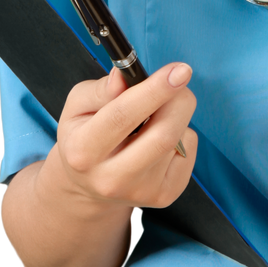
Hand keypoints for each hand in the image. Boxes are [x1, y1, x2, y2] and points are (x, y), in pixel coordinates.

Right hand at [54, 63, 197, 211]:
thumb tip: (123, 77)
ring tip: (155, 115)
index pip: (123, 117)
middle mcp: (111, 178)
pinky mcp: (165, 195)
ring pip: (179, 140)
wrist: (89, 186)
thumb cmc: (84, 136)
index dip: (154, 91)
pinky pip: (189, 151)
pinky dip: (182, 134)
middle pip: (162, 134)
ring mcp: (141, 191)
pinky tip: (159, 138)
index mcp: (83, 151)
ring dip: (176, 114)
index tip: (179, 70)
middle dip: (179, 99)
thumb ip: (100, 90)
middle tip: (178, 79)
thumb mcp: (78, 106)